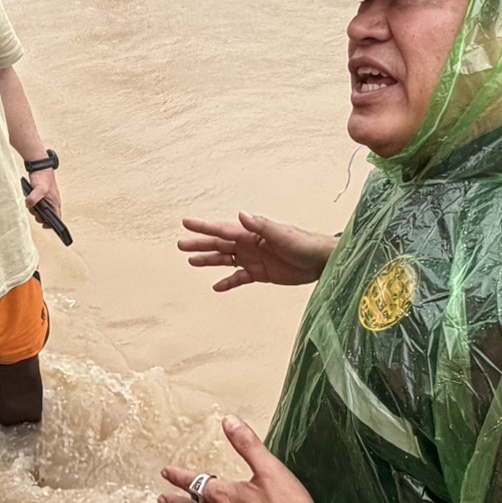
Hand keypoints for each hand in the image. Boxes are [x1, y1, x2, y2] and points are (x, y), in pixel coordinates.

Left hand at [25, 170, 61, 224]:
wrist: (40, 167)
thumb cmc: (43, 177)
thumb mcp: (39, 189)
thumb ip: (34, 198)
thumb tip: (29, 205)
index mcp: (55, 203)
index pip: (57, 218)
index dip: (51, 224)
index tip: (44, 225)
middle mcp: (52, 202)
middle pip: (47, 216)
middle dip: (39, 216)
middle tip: (34, 211)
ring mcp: (46, 200)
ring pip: (40, 210)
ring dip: (34, 210)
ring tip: (30, 204)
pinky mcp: (40, 196)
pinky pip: (36, 205)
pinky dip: (32, 205)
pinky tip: (29, 200)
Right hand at [178, 213, 336, 291]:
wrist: (321, 261)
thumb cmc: (305, 244)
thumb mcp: (282, 234)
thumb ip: (261, 226)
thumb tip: (241, 215)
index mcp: (252, 233)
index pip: (222, 229)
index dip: (204, 227)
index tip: (186, 223)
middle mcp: (249, 245)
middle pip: (219, 244)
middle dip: (200, 244)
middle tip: (180, 244)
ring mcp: (253, 259)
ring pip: (225, 260)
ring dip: (209, 260)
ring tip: (190, 261)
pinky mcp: (261, 274)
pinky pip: (239, 278)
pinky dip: (227, 282)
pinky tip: (216, 287)